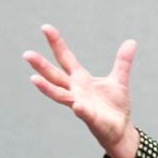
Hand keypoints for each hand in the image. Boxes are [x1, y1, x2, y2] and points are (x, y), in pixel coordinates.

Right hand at [23, 24, 139, 157]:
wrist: (120, 129)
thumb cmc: (114, 106)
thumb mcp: (119, 80)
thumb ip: (122, 62)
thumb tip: (131, 41)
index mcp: (80, 79)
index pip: (65, 58)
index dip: (56, 43)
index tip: (45, 28)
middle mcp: (75, 91)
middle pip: (54, 76)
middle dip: (41, 65)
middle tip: (27, 54)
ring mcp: (80, 104)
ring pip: (59, 95)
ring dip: (46, 87)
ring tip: (34, 79)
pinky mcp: (91, 118)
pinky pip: (83, 113)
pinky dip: (80, 109)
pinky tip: (76, 105)